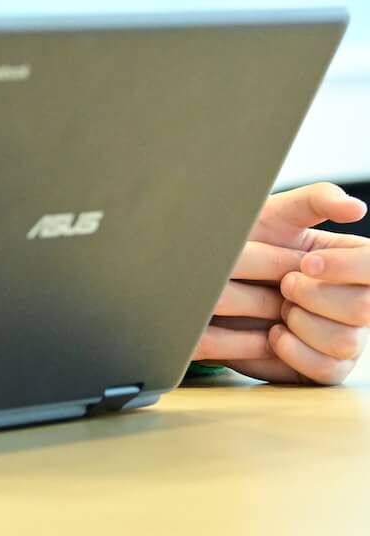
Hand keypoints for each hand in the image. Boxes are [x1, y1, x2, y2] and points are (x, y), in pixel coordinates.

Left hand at [197, 183, 369, 383]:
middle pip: (363, 308)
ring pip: (345, 342)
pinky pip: (326, 370)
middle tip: (283, 285)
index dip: (346, 267)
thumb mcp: (276, 215)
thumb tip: (355, 207)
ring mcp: (346, 337)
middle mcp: (359, 301)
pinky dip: (294, 350)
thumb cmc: (249, 243)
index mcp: (356, 263)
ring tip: (278, 308)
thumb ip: (314, 201)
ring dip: (302, 323)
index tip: (307, 263)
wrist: (215, 282)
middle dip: (314, 296)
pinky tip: (274, 333)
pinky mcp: (325, 366)